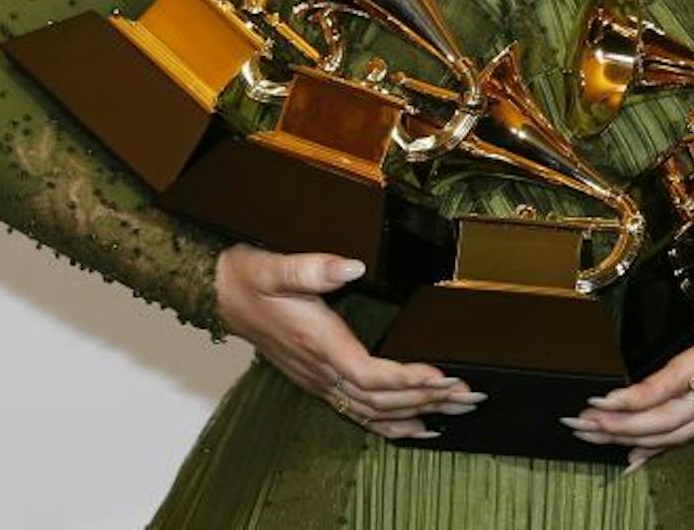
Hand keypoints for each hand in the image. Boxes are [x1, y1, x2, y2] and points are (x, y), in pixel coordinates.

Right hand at [214, 243, 483, 438]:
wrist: (221, 294)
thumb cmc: (251, 278)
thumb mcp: (276, 265)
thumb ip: (313, 267)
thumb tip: (353, 266)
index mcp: (318, 343)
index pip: (370, 374)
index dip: (408, 379)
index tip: (444, 376)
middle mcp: (322, 370)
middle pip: (381, 400)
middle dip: (429, 399)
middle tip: (471, 394)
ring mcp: (321, 381)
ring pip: (374, 411)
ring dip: (418, 412)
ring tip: (458, 409)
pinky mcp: (320, 381)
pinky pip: (359, 413)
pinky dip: (391, 425)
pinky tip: (418, 428)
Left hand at [567, 278, 693, 468]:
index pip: (676, 383)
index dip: (639, 396)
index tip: (602, 401)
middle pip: (665, 418)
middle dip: (619, 425)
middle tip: (575, 424)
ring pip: (674, 431)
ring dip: (630, 436)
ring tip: (591, 437)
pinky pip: (691, 432)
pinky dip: (660, 446)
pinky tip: (637, 456)